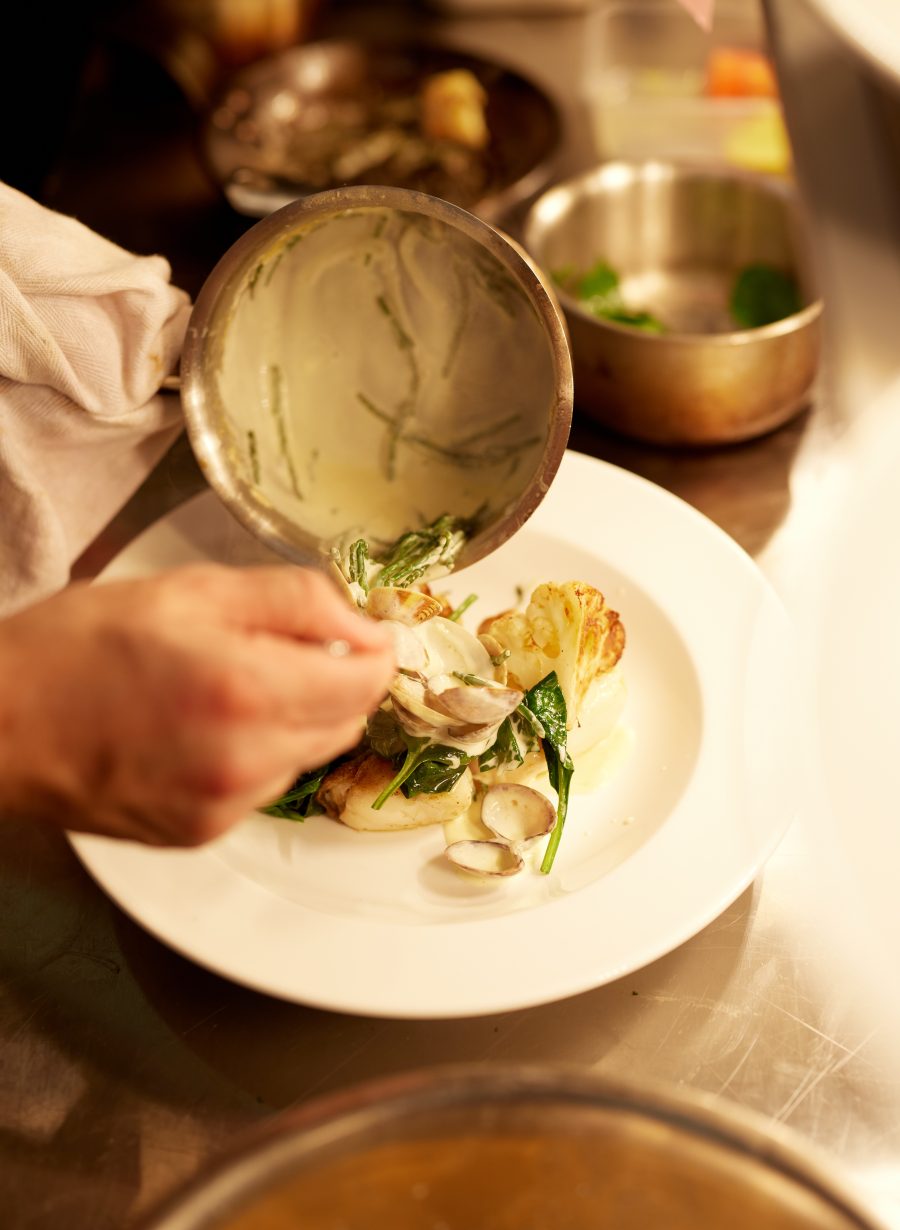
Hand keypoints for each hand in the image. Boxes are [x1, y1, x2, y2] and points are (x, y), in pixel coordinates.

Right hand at [0, 564, 394, 845]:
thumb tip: (364, 625)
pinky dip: (258, 754)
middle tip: (290, 647)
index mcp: (245, 688)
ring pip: (308, 755)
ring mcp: (224, 805)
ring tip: (233, 684)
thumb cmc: (81, 645)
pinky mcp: (202, 833)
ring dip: (298, 718)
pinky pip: (265, 787)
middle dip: (336, 680)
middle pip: (347, 721)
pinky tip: (208, 726)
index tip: (363, 632)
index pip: (366, 680)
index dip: (374, 650)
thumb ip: (293, 600)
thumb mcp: (190, 590)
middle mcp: (245, 759)